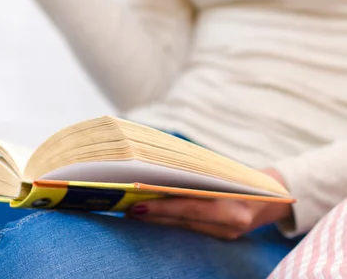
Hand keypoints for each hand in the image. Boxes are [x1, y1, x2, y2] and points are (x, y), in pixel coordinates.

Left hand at [128, 169, 292, 239]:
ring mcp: (227, 233)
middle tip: (126, 208)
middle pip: (183, 220)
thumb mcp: (228, 172)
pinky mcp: (224, 236)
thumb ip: (201, 174)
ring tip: (134, 210)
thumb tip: (162, 169)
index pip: (189, 207)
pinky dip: (173, 221)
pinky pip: (193, 228)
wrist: (279, 194)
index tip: (136, 204)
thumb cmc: (249, 175)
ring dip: (159, 219)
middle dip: (153, 215)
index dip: (161, 207)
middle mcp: (230, 224)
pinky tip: (156, 215)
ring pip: (185, 226)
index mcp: (233, 206)